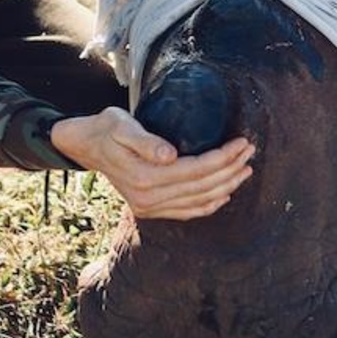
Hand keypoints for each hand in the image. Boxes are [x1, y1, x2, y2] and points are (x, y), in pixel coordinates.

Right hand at [51, 107, 254, 219]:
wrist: (86, 145)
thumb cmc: (107, 128)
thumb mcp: (122, 125)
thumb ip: (145, 141)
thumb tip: (170, 155)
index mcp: (144, 177)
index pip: (196, 169)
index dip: (223, 157)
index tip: (242, 142)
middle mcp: (148, 198)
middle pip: (202, 186)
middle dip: (230, 169)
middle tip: (250, 151)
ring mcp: (149, 207)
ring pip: (198, 201)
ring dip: (226, 186)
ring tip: (245, 169)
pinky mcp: (149, 209)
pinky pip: (186, 212)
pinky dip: (208, 205)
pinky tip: (224, 195)